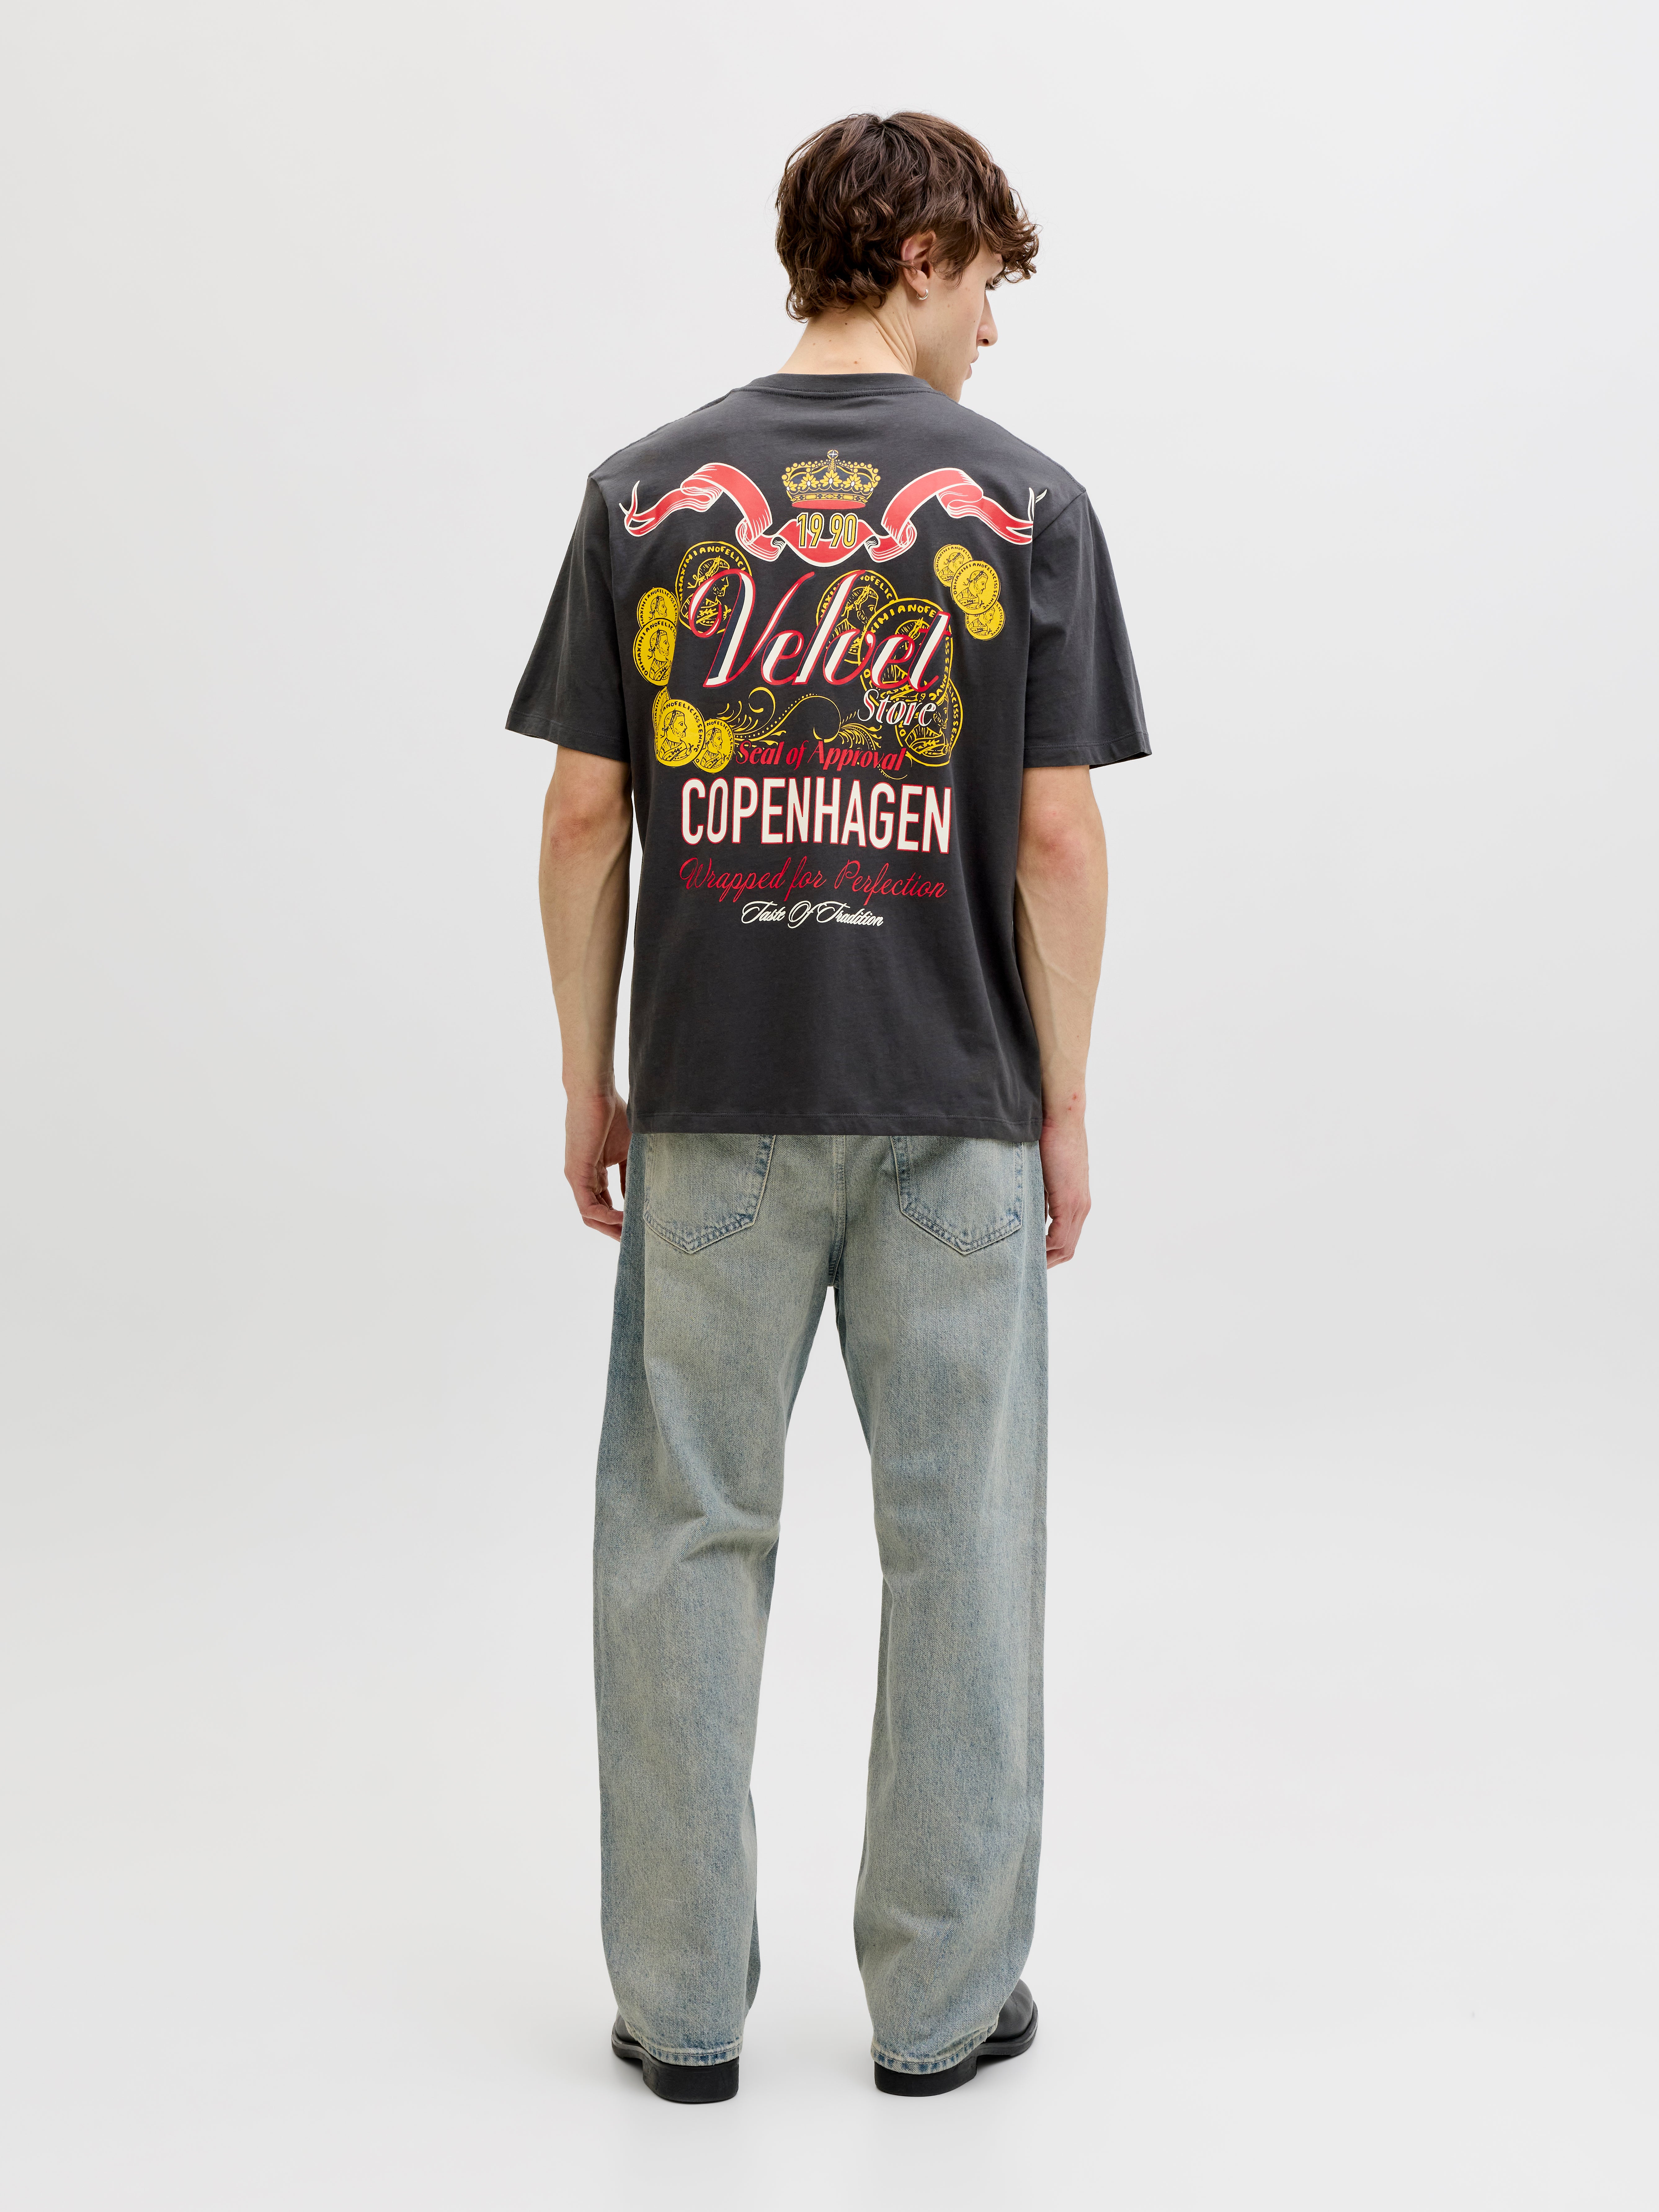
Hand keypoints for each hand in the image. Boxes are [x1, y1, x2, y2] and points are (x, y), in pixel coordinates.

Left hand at [565, 1089, 630, 1240]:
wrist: (596, 1093)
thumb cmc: (614, 1114)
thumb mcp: (628, 1151)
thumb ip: (631, 1175)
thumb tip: (639, 1199)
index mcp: (595, 1173)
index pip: (605, 1204)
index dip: (621, 1220)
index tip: (640, 1229)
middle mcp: (583, 1179)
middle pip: (596, 1216)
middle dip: (615, 1231)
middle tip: (636, 1242)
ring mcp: (577, 1178)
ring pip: (591, 1216)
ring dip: (611, 1229)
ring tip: (631, 1236)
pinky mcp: (575, 1174)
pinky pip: (588, 1206)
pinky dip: (606, 1217)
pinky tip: (624, 1221)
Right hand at [1038, 1112, 1090, 1266]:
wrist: (1061, 1117)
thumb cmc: (1049, 1138)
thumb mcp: (1043, 1175)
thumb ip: (1039, 1196)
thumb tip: (1025, 1212)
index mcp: (1076, 1202)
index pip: (1067, 1240)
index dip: (1050, 1254)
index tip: (1031, 1259)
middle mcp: (1082, 1207)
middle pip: (1068, 1249)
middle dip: (1048, 1261)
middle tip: (1026, 1269)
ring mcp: (1078, 1205)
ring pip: (1066, 1246)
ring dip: (1047, 1257)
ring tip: (1026, 1264)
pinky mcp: (1070, 1200)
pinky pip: (1061, 1236)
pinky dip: (1046, 1247)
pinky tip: (1031, 1250)